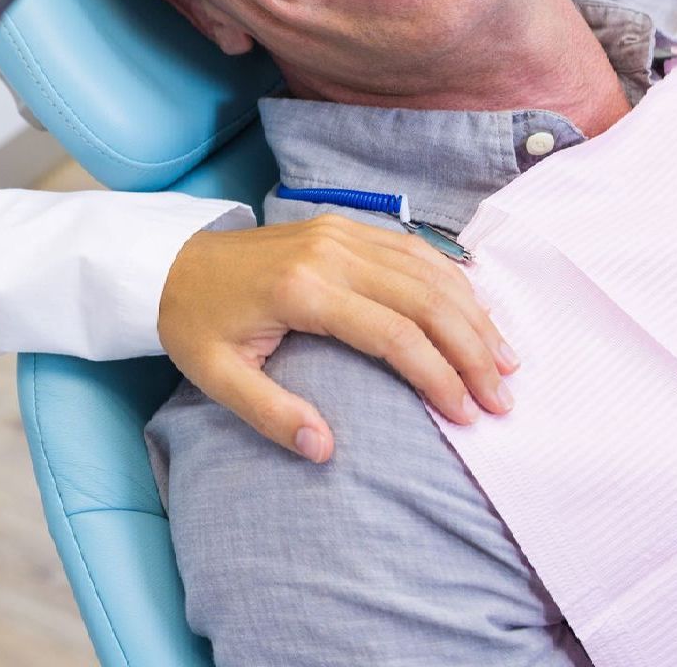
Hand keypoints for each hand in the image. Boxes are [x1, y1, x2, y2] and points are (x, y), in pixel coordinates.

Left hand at [157, 214, 518, 462]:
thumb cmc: (195, 324)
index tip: (467, 415)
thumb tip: (325, 450)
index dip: (438, 375)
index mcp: (300, 291)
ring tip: (506, 360)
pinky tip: (477, 309)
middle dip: (472, 350)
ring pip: (427, 269)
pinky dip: (452, 278)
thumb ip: (270, 413)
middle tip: (503, 397)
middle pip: (424, 299)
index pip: (392, 334)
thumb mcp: (216, 377)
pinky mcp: (343, 226)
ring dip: (472, 314)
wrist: (169, 262)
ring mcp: (339, 233)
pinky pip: (412, 247)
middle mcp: (329, 253)